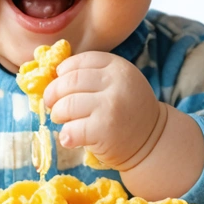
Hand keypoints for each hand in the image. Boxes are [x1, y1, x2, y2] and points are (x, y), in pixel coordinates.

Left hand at [43, 52, 166, 170]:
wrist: (152, 141)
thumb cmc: (126, 110)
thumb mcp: (117, 83)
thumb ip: (92, 75)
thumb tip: (51, 75)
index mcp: (117, 67)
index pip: (79, 62)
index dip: (63, 72)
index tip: (59, 82)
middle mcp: (115, 83)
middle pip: (69, 82)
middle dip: (53, 94)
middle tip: (52, 104)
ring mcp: (110, 106)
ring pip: (66, 105)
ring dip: (58, 114)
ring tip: (63, 120)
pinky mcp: (104, 130)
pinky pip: (72, 129)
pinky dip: (66, 135)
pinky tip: (70, 138)